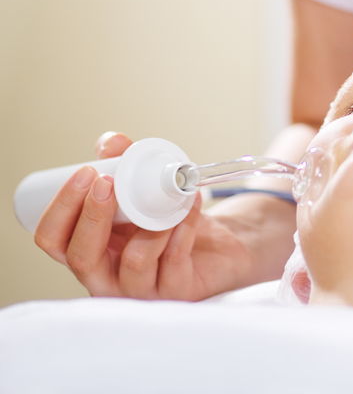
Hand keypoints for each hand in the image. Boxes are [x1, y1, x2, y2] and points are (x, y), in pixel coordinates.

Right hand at [34, 132, 253, 299]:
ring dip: (149, 222)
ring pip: (134, 263)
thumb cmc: (167, 218)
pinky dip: (183, 226)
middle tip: (108, 182)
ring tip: (165, 194)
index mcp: (89, 249)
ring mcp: (140, 290)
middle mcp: (107, 276)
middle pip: (81, 258)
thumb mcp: (141, 187)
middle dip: (92, 215)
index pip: (54, 240)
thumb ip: (122, 162)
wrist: (216, 244)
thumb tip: (110, 144)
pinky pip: (175, 260)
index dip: (61, 208)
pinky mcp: (175, 292)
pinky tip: (190, 204)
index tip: (85, 172)